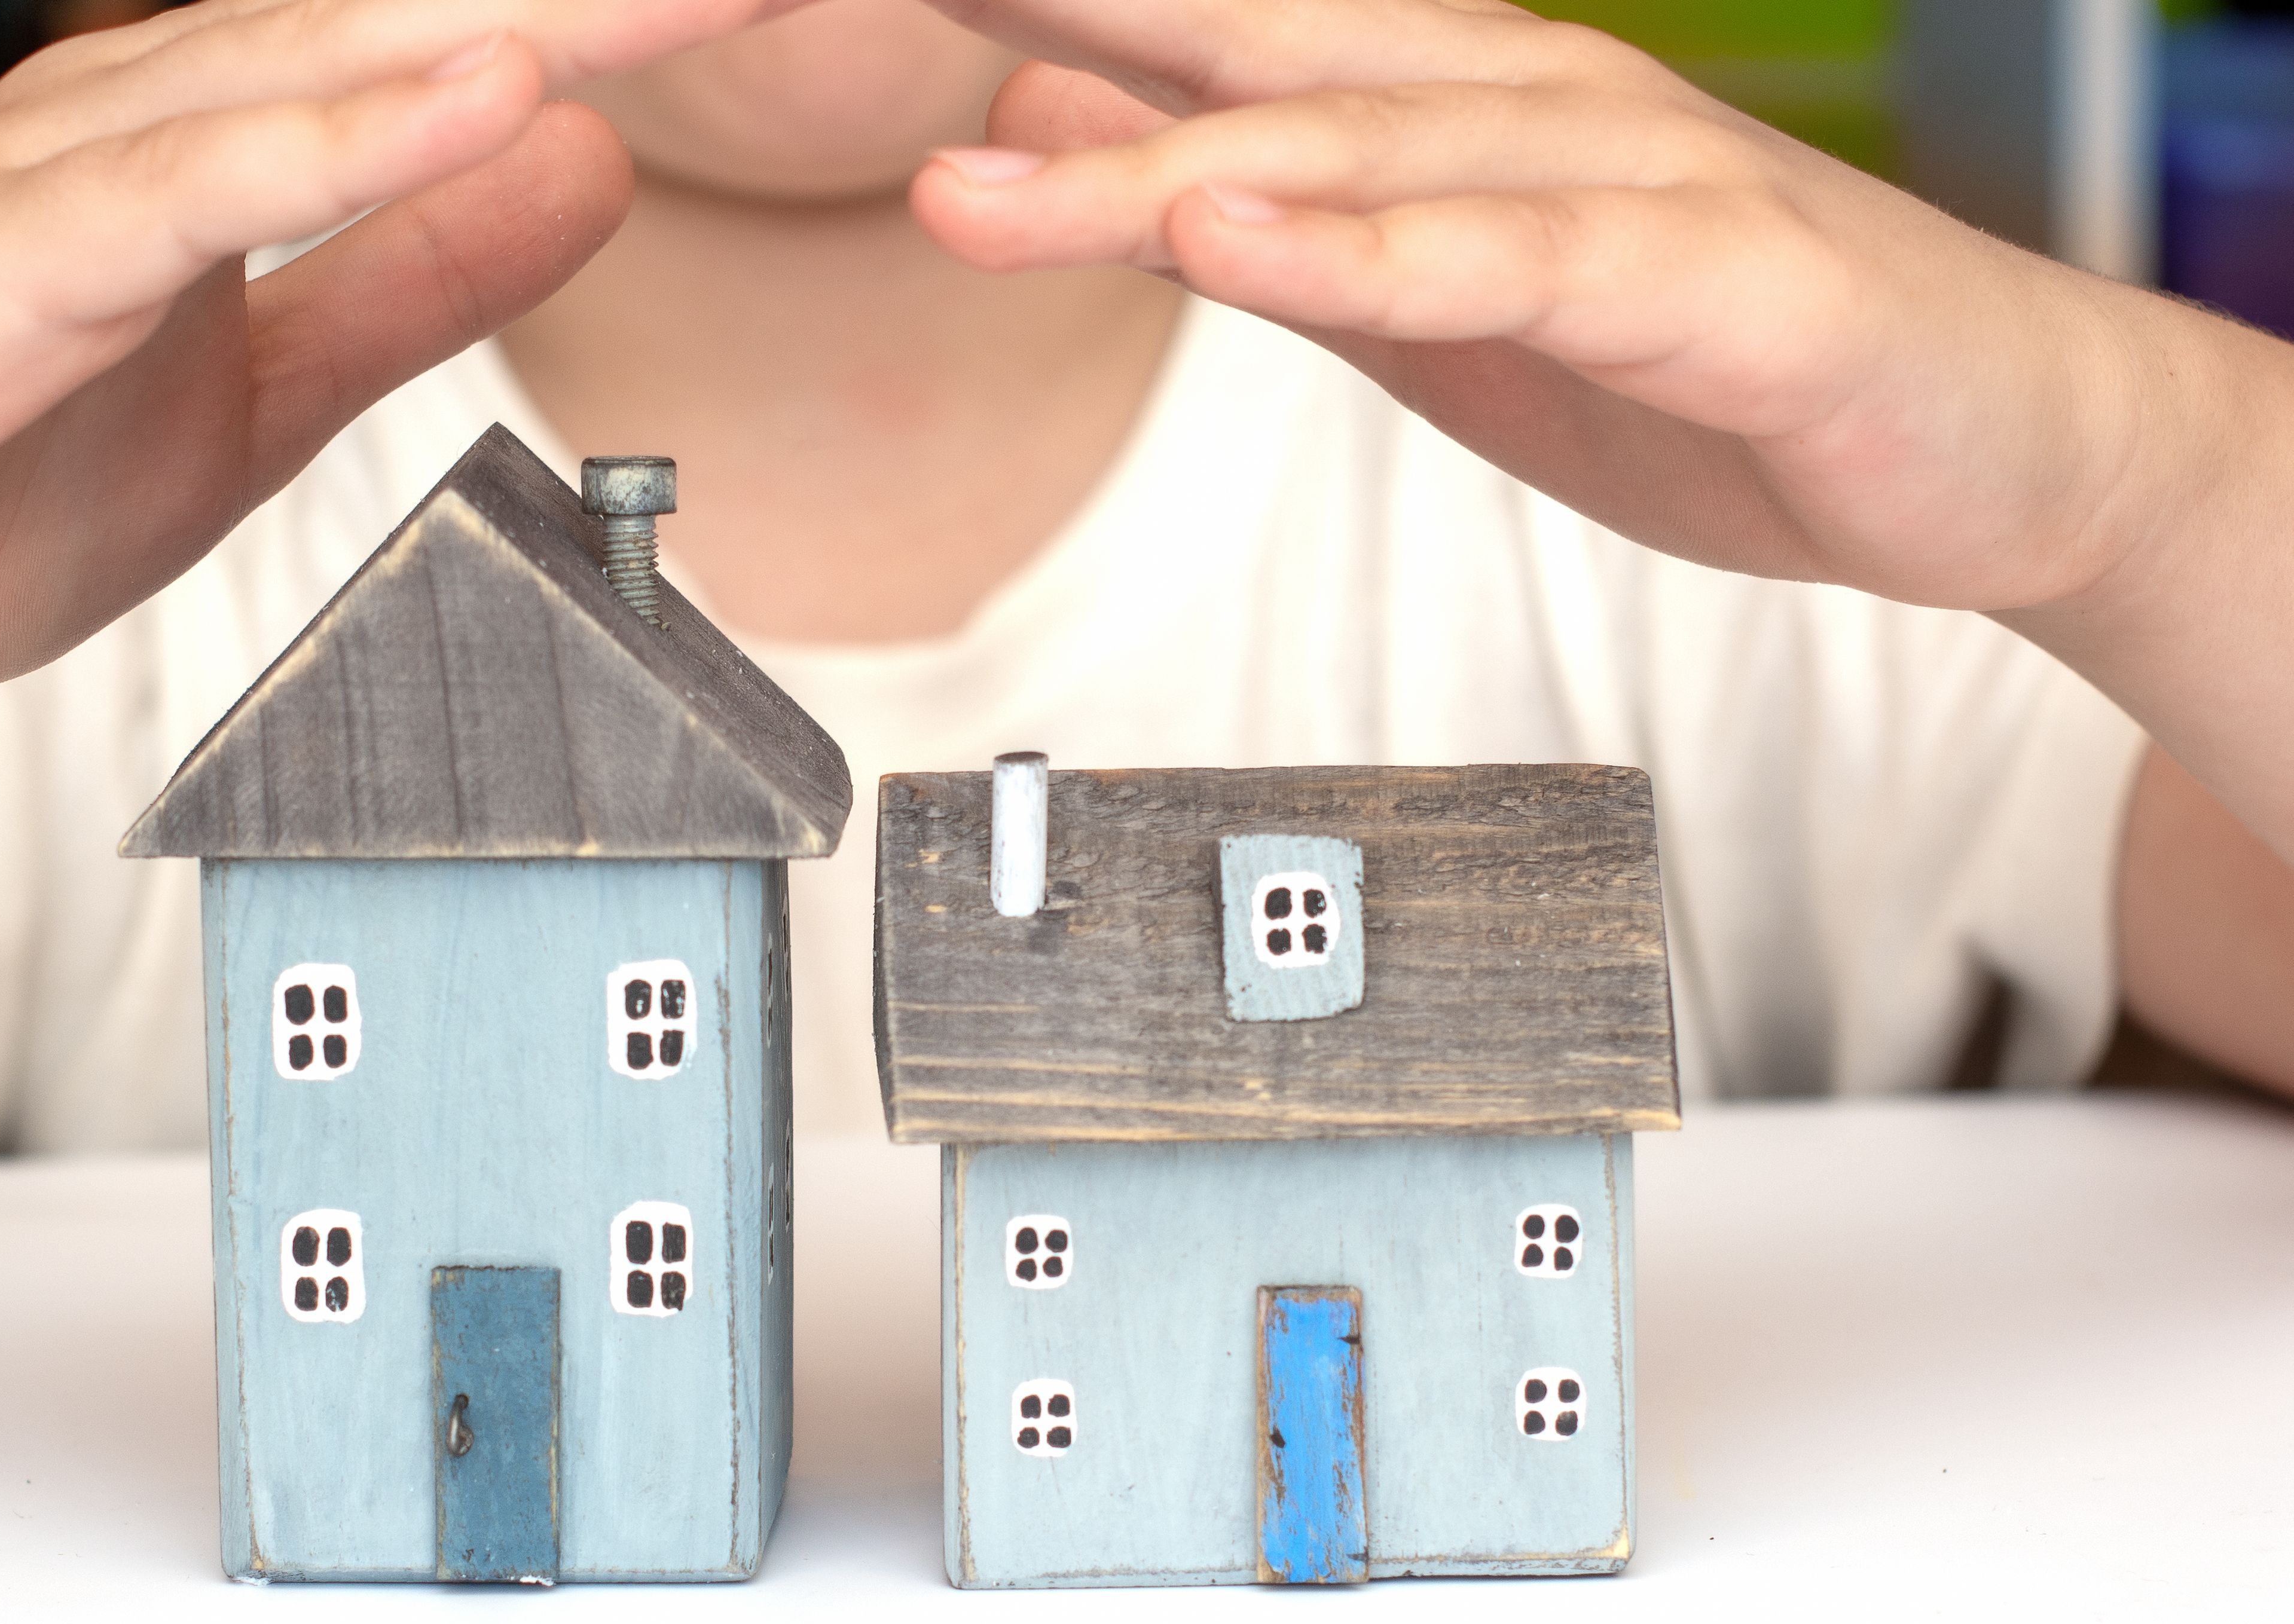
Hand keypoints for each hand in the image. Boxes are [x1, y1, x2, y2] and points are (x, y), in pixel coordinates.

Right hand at [0, 0, 803, 926]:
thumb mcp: (261, 395)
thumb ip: (410, 279)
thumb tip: (581, 167)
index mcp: (209, 139)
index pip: (451, 45)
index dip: (622, 20)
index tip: (779, 0)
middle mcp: (135, 119)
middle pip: (410, 19)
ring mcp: (47, 188)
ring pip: (309, 69)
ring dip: (510, 21)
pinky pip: (177, 200)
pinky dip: (328, 144)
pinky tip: (475, 100)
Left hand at [908, 0, 2293, 848]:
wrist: (1979, 436)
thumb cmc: (1692, 357)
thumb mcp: (1414, 295)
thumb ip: (1247, 214)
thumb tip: (1055, 134)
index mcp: (1412, 96)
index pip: (1169, 27)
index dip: (1004, 18)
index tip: (791, 20)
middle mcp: (1495, 93)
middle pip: (1221, 49)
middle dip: (1029, 40)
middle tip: (807, 44)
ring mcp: (1607, 171)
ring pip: (1347, 150)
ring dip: (1150, 169)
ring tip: (976, 188)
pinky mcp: (1713, 277)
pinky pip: (1523, 260)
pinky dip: (1380, 252)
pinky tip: (1253, 245)